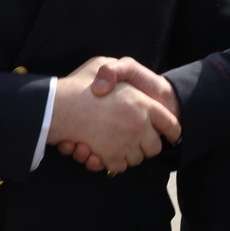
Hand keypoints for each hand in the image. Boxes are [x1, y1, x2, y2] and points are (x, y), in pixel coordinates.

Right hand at [47, 57, 180, 174]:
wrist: (56, 106)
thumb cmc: (79, 84)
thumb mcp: (101, 64)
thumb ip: (119, 70)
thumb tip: (125, 88)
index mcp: (142, 103)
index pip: (170, 123)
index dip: (172, 131)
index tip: (172, 135)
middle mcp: (138, 124)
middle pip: (154, 147)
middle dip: (147, 146)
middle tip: (135, 140)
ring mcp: (126, 142)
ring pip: (136, 159)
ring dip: (128, 155)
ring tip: (115, 144)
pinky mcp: (111, 156)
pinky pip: (119, 166)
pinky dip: (112, 163)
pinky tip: (101, 152)